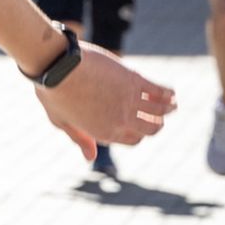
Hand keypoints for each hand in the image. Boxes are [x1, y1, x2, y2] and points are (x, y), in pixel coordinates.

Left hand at [33, 44, 176, 159]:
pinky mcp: (135, 81)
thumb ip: (79, 138)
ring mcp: (130, 101)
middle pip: (150, 129)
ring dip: (168, 110)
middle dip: (156, 126)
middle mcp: (121, 121)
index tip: (137, 127)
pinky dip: (168, 94)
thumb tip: (90, 158)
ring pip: (160, 112)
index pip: (132, 140)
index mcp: (104, 132)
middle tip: (157, 119)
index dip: (136, 135)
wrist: (58, 66)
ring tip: (171, 106)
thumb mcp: (61, 121)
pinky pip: (160, 91)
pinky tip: (171, 93)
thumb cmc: (53, 92)